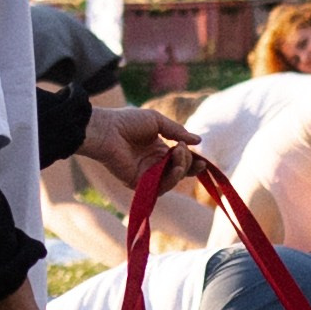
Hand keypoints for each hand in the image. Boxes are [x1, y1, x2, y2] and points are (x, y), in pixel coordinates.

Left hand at [80, 100, 203, 191]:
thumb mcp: (157, 121)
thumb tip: (199, 141)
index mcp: (158, 149)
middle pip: (180, 171)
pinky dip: (171, 179)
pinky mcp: (139, 184)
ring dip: (181, 169)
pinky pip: (160, 188)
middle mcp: (154, 163)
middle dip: (187, 162)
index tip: (202, 161)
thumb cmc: (128, 121)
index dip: (192, 161)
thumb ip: (178, 131)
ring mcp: (146, 174)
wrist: (108, 130)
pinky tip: (174, 166)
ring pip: (172, 180)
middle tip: (182, 149)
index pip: (180, 160)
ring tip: (178, 155)